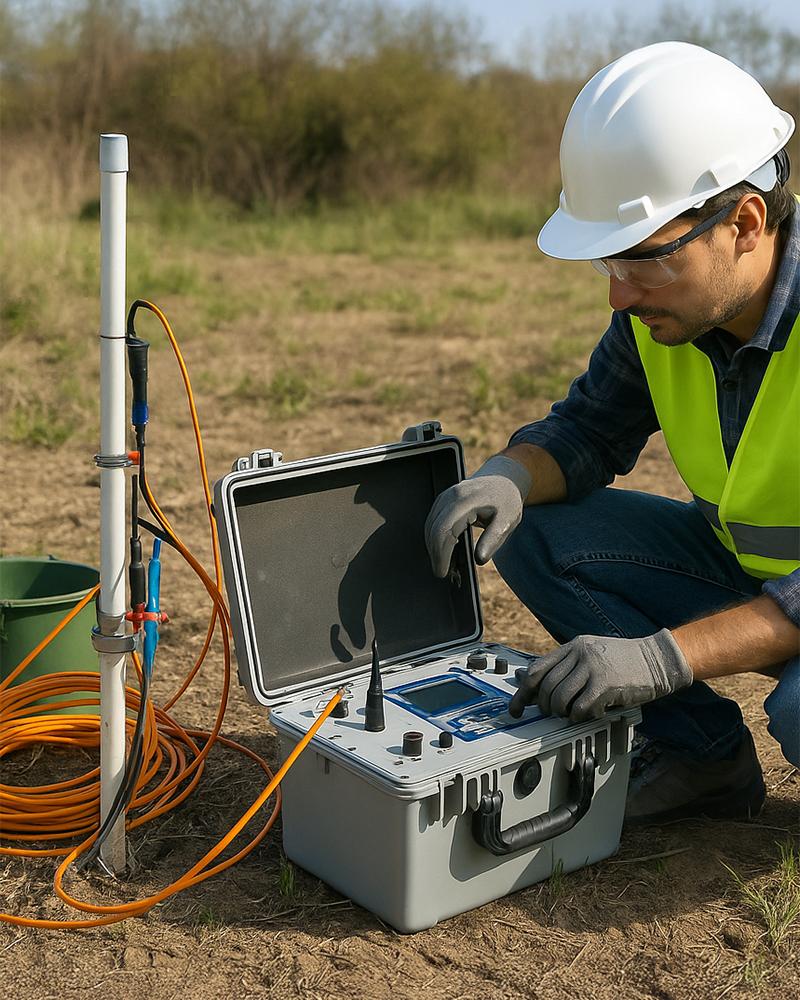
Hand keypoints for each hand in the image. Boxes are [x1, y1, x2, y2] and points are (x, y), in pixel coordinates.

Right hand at [425, 455, 530, 577]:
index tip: (442, 572)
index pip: (445, 530)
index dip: (441, 553)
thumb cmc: (506, 501)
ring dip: (433, 547)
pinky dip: (435, 538)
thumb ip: (493, 540)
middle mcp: (451, 496)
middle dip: (435, 554)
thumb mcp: (507, 521)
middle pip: (434, 529)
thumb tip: (479, 560)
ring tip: (445, 564)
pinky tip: (444, 550)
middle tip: (443, 573)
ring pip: (430, 526)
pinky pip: (433, 521)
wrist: (503, 479)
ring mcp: (444, 497)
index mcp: (466, 501)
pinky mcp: (442, 500)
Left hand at [508, 630, 692, 722]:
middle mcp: (580, 655)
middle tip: (550, 714)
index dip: (523, 691)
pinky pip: (580, 708)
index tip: (518, 707)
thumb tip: (543, 692)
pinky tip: (587, 715)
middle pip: (545, 686)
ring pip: (559, 699)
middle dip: (543, 706)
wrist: (658, 659)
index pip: (537, 669)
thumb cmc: (626, 661)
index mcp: (574, 646)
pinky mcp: (606, 686)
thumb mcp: (593, 653)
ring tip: (571, 713)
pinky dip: (579, 717)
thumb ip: (570, 667)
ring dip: (561, 713)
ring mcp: (593, 669)